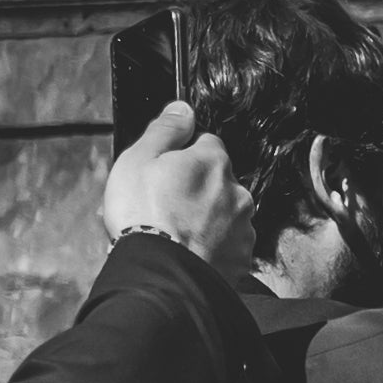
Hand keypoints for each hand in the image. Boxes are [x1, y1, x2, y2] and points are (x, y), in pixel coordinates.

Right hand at [101, 97, 249, 271]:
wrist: (160, 273)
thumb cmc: (144, 216)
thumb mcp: (139, 159)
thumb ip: (166, 129)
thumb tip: (183, 109)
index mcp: (214, 162)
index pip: (206, 144)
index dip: (182, 156)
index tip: (165, 172)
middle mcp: (237, 192)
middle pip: (216, 181)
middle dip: (194, 190)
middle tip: (162, 207)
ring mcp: (243, 227)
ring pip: (223, 214)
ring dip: (205, 219)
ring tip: (172, 233)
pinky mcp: (241, 258)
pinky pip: (227, 246)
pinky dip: (211, 247)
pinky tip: (186, 251)